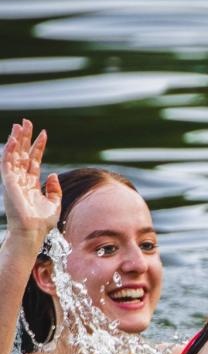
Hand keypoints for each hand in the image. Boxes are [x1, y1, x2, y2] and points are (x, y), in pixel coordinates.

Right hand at [1, 119, 60, 245]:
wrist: (32, 232)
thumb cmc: (42, 223)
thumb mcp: (54, 204)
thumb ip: (54, 189)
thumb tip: (54, 175)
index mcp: (31, 184)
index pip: (34, 160)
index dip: (38, 147)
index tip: (44, 133)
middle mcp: (21, 180)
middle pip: (23, 154)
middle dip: (25, 138)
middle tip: (27, 121)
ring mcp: (14, 180)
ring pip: (14, 155)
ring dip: (17, 139)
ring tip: (20, 124)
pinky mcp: (8, 182)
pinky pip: (7, 163)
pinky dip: (9, 150)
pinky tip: (14, 139)